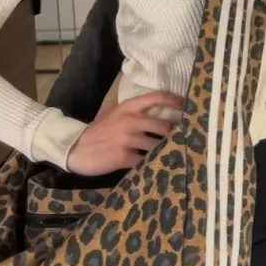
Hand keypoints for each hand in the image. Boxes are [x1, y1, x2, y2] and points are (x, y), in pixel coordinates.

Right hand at [66, 91, 182, 176]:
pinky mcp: (123, 157)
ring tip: (177, 155)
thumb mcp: (115, 114)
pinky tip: (160, 167)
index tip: (188, 107)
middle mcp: (130, 120)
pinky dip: (154, 164)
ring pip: (157, 144)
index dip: (175, 101)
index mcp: (129, 107)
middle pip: (164, 125)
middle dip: (176, 134)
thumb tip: (159, 112)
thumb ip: (134, 111)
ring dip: (167, 150)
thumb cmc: (99, 131)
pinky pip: (145, 161)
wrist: (77, 149)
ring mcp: (127, 139)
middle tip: (187, 139)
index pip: (157, 97)